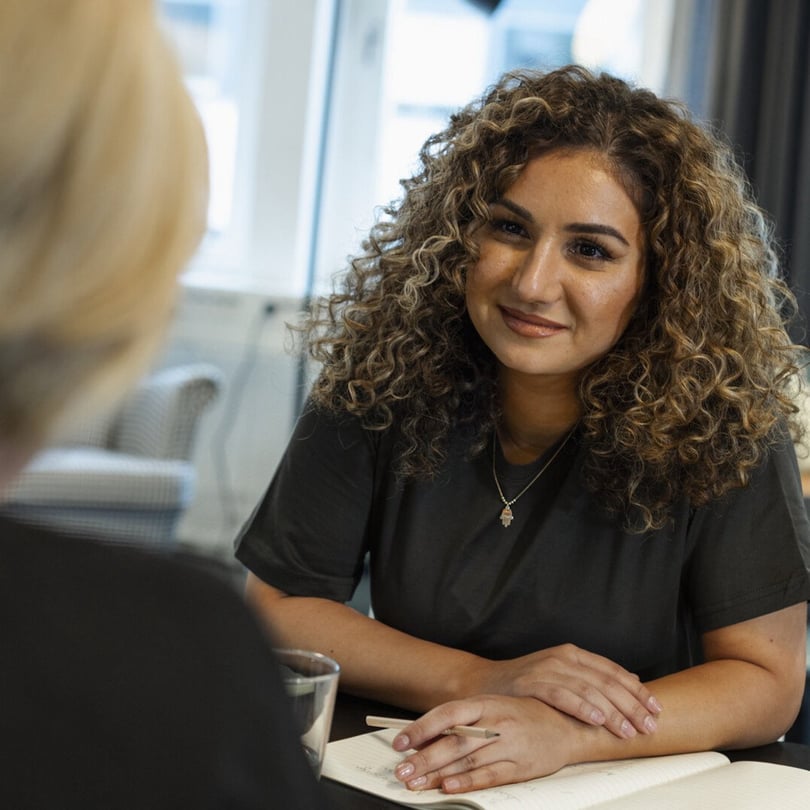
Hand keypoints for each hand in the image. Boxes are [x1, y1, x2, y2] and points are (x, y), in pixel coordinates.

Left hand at [391, 695, 576, 792]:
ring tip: (416, 783)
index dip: (422, 727)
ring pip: (468, 760)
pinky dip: (468, 782)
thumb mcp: (492, 707)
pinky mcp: (521, 766)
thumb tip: (425, 736)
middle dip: (424, 758)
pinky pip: (490, 775)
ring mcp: (509, 744)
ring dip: (438, 774)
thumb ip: (461, 720)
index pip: (447, 713)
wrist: (567, 725)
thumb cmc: (524, 714)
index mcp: (486, 703)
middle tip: (402, 771)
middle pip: (454, 741)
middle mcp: (496, 722)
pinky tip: (449, 787)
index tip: (400, 741)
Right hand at [470, 644, 661, 737]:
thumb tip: (634, 680)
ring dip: (612, 712)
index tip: (656, 709)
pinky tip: (597, 720)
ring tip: (628, 731)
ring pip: (589, 689)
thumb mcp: (561, 675)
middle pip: (606, 682)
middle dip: (631, 706)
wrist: (484, 683)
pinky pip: (562, 695)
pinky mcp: (531, 682)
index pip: (613, 671)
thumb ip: (593, 678)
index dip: (637, 691)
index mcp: (573, 655)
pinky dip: (582, 707)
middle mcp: (562, 658)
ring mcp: (546, 668)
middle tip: (649, 726)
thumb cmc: (525, 685)